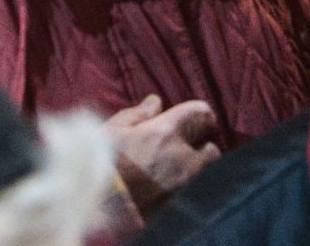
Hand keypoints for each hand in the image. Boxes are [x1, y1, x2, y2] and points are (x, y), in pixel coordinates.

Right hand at [106, 96, 219, 213]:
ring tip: (183, 171)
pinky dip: (189, 189)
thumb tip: (155, 103)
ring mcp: (184, 187)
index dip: (200, 114)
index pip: (200, 114)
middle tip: (190, 148)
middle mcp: (183, 159)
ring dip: (199, 170)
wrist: (98, 207)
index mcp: (166, 133)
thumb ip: (136, 115)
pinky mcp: (179, 207)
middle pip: (211, 150)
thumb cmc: (101, 164)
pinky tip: (174, 189)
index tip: (199, 118)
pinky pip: (194, 194)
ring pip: (206, 175)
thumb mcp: (112, 131)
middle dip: (203, 147)